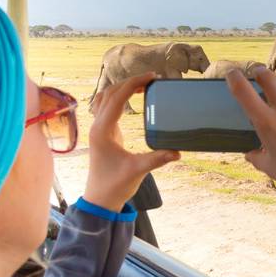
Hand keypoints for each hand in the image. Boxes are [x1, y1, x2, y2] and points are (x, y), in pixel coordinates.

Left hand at [84, 72, 180, 211]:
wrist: (100, 198)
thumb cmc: (114, 185)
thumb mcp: (137, 171)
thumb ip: (157, 159)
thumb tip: (178, 152)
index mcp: (102, 131)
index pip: (117, 98)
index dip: (134, 84)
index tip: (152, 77)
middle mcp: (97, 126)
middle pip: (110, 93)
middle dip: (130, 82)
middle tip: (153, 79)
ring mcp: (99, 128)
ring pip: (106, 98)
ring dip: (123, 88)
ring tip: (144, 85)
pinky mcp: (104, 133)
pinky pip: (109, 107)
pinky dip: (120, 97)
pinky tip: (134, 98)